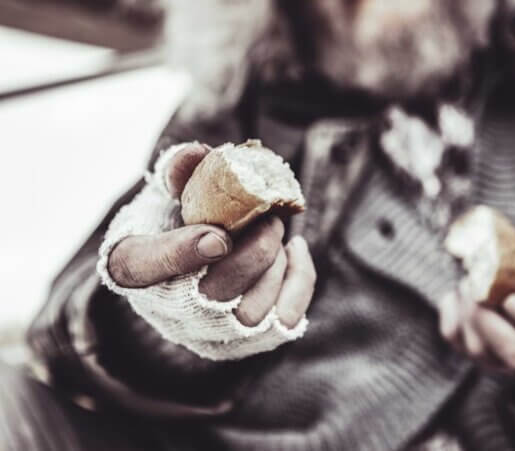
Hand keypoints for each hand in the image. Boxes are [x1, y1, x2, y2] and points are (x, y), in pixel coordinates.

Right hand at [107, 143, 315, 327]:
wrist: (193, 267)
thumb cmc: (179, 223)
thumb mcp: (169, 193)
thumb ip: (180, 172)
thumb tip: (197, 155)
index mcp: (134, 265)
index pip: (143, 267)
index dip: (181, 253)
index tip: (218, 235)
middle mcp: (167, 310)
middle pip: (214, 293)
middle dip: (253, 253)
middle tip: (269, 219)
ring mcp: (208, 331)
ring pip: (251, 311)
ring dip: (275, 265)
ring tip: (275, 231)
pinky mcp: (247, 340)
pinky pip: (284, 320)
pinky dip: (299, 280)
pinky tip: (294, 250)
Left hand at [439, 218, 514, 393]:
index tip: (514, 299)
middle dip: (493, 318)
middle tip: (477, 283)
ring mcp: (509, 366)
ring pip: (480, 348)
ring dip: (467, 309)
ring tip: (468, 279)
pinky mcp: (476, 358)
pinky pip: (455, 336)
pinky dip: (452, 310)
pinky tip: (461, 293)